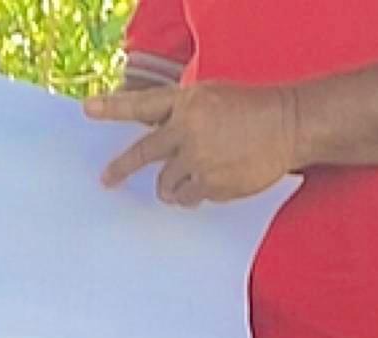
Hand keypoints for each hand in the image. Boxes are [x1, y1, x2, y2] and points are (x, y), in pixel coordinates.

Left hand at [86, 80, 302, 205]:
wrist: (290, 124)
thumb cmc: (251, 110)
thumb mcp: (211, 99)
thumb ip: (181, 116)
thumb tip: (156, 145)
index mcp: (186, 103)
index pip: (142, 105)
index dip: (113, 107)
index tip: (87, 109)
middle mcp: (187, 130)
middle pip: (143, 153)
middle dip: (121, 169)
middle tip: (107, 180)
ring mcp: (198, 159)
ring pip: (166, 185)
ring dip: (172, 187)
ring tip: (194, 176)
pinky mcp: (212, 183)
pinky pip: (190, 197)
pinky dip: (196, 194)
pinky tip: (215, 181)